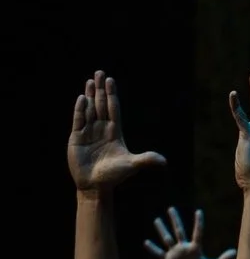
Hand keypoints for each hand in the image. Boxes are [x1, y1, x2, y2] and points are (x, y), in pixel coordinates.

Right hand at [67, 72, 165, 191]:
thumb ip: (146, 160)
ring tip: (91, 81)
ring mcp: (89, 132)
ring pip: (90, 109)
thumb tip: (164, 161)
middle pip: (102, 105)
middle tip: (100, 72)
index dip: (113, 95)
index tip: (111, 81)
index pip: (114, 110)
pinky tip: (82, 98)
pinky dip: (80, 109)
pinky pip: (78, 120)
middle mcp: (102, 129)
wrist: (95, 186)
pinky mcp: (77, 137)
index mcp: (115, 132)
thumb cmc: (114, 176)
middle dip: (101, 90)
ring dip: (90, 95)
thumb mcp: (131, 165)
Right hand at [144, 207, 235, 258]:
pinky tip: (146, 242)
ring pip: (167, 239)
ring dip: (161, 230)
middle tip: (171, 208)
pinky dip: (153, 248)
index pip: (197, 233)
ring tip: (156, 220)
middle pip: (179, 231)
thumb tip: (235, 252)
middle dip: (175, 220)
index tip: (198, 211)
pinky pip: (159, 253)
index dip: (198, 223)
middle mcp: (184, 248)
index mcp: (195, 249)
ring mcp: (176, 254)